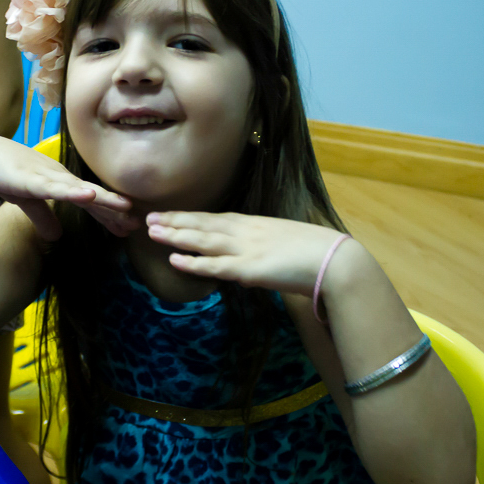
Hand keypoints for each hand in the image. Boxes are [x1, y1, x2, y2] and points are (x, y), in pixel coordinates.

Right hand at [0, 133, 137, 239]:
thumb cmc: (1, 173)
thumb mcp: (27, 200)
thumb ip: (43, 216)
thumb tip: (57, 236)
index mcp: (60, 182)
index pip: (90, 200)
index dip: (108, 214)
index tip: (128, 228)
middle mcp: (59, 177)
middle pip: (92, 196)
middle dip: (114, 211)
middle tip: (137, 225)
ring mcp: (47, 176)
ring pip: (80, 190)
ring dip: (103, 199)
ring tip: (125, 207)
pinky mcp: (31, 179)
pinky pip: (55, 187)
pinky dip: (72, 192)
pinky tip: (89, 195)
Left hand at [146, 211, 354, 295]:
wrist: (334, 259)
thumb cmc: (317, 253)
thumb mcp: (286, 243)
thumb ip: (266, 247)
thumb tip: (255, 259)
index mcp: (256, 224)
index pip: (217, 218)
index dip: (191, 216)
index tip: (170, 214)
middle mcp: (247, 232)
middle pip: (204, 224)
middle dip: (176, 221)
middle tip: (149, 218)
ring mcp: (246, 249)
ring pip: (203, 240)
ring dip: (176, 236)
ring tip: (152, 232)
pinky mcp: (249, 269)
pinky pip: (215, 266)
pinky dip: (193, 263)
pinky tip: (174, 260)